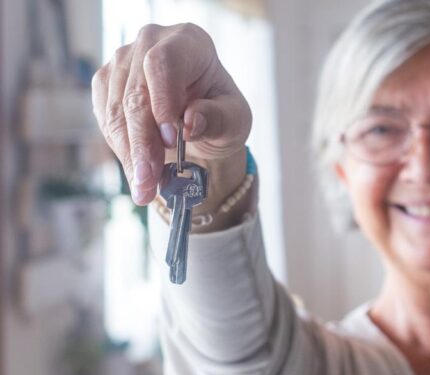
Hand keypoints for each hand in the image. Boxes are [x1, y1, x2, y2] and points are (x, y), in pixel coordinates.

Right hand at [91, 23, 252, 205]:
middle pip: (136, 93)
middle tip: (149, 181)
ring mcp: (123, 62)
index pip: (164, 62)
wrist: (200, 120)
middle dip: (141, 143)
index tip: (170, 139)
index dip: (162, 100)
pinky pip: (105, 119)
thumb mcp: (235, 120)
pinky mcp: (106, 84)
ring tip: (144, 189)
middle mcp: (150, 43)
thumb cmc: (221, 112)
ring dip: (128, 154)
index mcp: (189, 42)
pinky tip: (137, 173)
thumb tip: (189, 124)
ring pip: (116, 110)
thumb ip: (217, 119)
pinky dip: (121, 150)